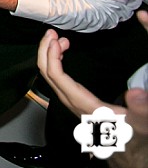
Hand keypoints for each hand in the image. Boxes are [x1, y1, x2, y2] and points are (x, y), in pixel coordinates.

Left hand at [39, 13, 147, 167]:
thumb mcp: (141, 122)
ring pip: (51, 76)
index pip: (57, 77)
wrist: (129, 150)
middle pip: (47, 74)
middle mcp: (72, 102)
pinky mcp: (74, 100)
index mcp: (83, 104)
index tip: (54, 39)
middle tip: (51, 33)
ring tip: (59, 39)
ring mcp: (71, 101)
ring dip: (51, 55)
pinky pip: (57, 79)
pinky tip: (63, 54)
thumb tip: (134, 93)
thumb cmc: (134, 135)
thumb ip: (140, 109)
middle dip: (46, 51)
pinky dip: (56, 62)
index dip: (52, 56)